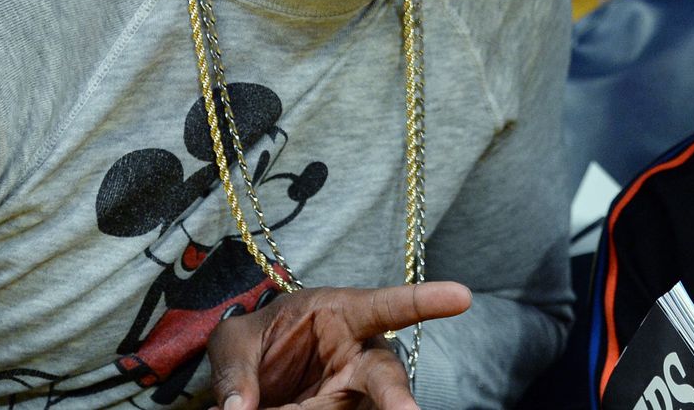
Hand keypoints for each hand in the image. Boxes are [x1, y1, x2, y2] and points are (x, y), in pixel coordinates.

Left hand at [207, 281, 471, 409]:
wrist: (254, 380)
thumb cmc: (255, 343)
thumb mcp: (233, 342)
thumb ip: (235, 372)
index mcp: (341, 315)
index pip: (387, 305)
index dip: (424, 300)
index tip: (460, 296)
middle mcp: (360, 357)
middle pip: (387, 376)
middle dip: (397, 397)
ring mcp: (356, 396)